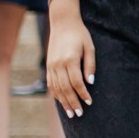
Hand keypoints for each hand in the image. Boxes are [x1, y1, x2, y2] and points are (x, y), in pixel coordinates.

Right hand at [47, 0, 95, 117]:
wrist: (63, 23)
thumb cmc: (80, 34)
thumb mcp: (90, 47)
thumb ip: (90, 65)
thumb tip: (90, 83)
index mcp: (70, 59)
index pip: (76, 82)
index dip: (83, 94)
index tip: (89, 102)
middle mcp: (58, 64)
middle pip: (65, 89)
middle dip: (73, 103)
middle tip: (79, 114)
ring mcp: (51, 66)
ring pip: (56, 88)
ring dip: (64, 102)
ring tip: (71, 113)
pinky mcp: (48, 66)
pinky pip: (51, 84)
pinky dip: (56, 94)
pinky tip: (62, 101)